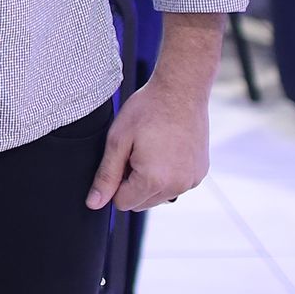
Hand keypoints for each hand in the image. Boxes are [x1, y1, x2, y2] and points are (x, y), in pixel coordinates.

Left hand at [86, 77, 210, 212]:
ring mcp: (192, 180)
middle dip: (133, 183)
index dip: (116, 182)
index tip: (123, 158)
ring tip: (152, 149)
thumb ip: (106, 176)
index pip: (122, 203)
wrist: (182, 89)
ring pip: (159, 196)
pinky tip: (167, 149)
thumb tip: (94, 204)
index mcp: (154, 181)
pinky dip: (168, 174)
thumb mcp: (118, 140)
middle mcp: (177, 186)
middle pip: (141, 203)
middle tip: (136, 151)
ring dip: (151, 180)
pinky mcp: (200, 172)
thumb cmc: (148, 109)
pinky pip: (176, 185)